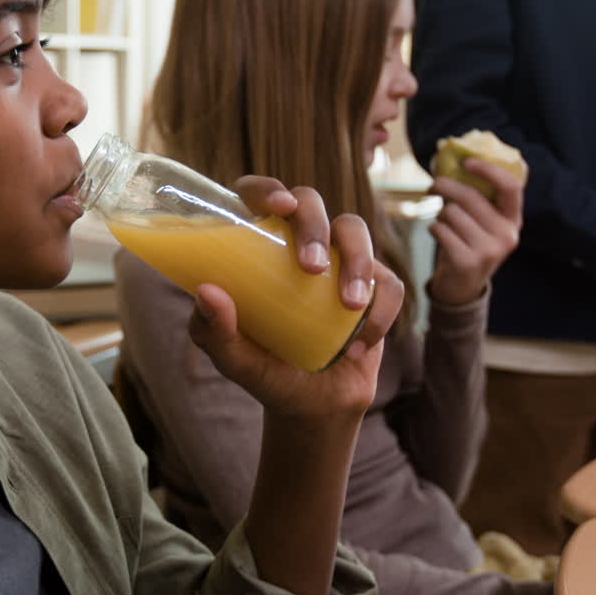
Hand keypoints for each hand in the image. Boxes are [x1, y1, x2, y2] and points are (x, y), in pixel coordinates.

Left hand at [186, 175, 404, 425]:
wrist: (312, 406)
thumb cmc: (265, 370)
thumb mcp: (233, 358)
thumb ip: (212, 330)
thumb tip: (207, 291)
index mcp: (258, 246)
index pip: (257, 196)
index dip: (267, 189)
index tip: (278, 207)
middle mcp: (299, 242)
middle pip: (310, 202)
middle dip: (314, 226)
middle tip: (310, 267)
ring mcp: (340, 260)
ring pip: (356, 229)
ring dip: (358, 262)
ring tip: (349, 305)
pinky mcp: (376, 286)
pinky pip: (388, 281)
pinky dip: (380, 311)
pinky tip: (360, 344)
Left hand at [426, 157, 523, 304]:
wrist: (463, 286)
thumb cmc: (469, 242)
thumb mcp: (483, 222)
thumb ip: (477, 197)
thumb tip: (450, 162)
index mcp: (513, 219)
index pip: (510, 186)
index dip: (489, 170)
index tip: (466, 162)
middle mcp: (507, 234)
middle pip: (470, 197)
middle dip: (445, 186)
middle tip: (433, 185)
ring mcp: (489, 251)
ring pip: (451, 213)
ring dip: (440, 214)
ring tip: (444, 222)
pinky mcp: (468, 262)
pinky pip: (440, 230)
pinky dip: (434, 228)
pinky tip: (439, 234)